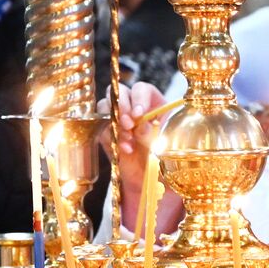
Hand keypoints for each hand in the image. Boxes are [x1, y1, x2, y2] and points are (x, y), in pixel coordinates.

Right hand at [100, 82, 170, 196]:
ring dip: (116, 120)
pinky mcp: (107, 132)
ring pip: (106, 106)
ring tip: (128, 137)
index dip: (139, 97)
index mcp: (154, 103)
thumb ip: (153, 133)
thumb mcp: (164, 144)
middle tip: (129, 124)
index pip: (142, 89)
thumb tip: (141, 125)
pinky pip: (103, 128)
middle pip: (120, 91)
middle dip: (122, 106)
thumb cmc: (164, 158)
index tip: (139, 113)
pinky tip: (127, 149)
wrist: (151, 178)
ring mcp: (118, 118)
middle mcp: (134, 107)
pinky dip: (113, 138)